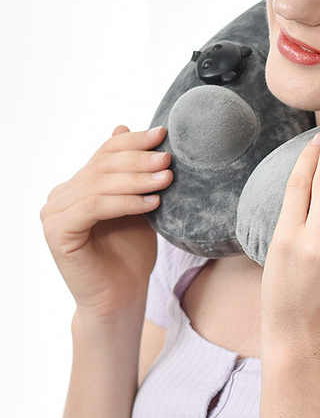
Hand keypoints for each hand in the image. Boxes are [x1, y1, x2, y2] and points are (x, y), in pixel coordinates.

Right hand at [40, 124, 172, 318]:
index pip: (105, 151)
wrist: (122, 294)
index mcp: (78, 184)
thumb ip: (132, 171)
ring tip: (166, 180)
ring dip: (137, 180)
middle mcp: (61, 195)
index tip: (163, 133)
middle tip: (168, 159)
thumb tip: (123, 124)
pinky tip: (152, 204)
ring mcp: (54, 213)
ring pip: (100, 184)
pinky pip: (95, 207)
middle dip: (139, 160)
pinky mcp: (57, 232)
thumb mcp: (139, 203)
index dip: (133, 140)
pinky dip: (126, 202)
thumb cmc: (132, 250)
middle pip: (103, 165)